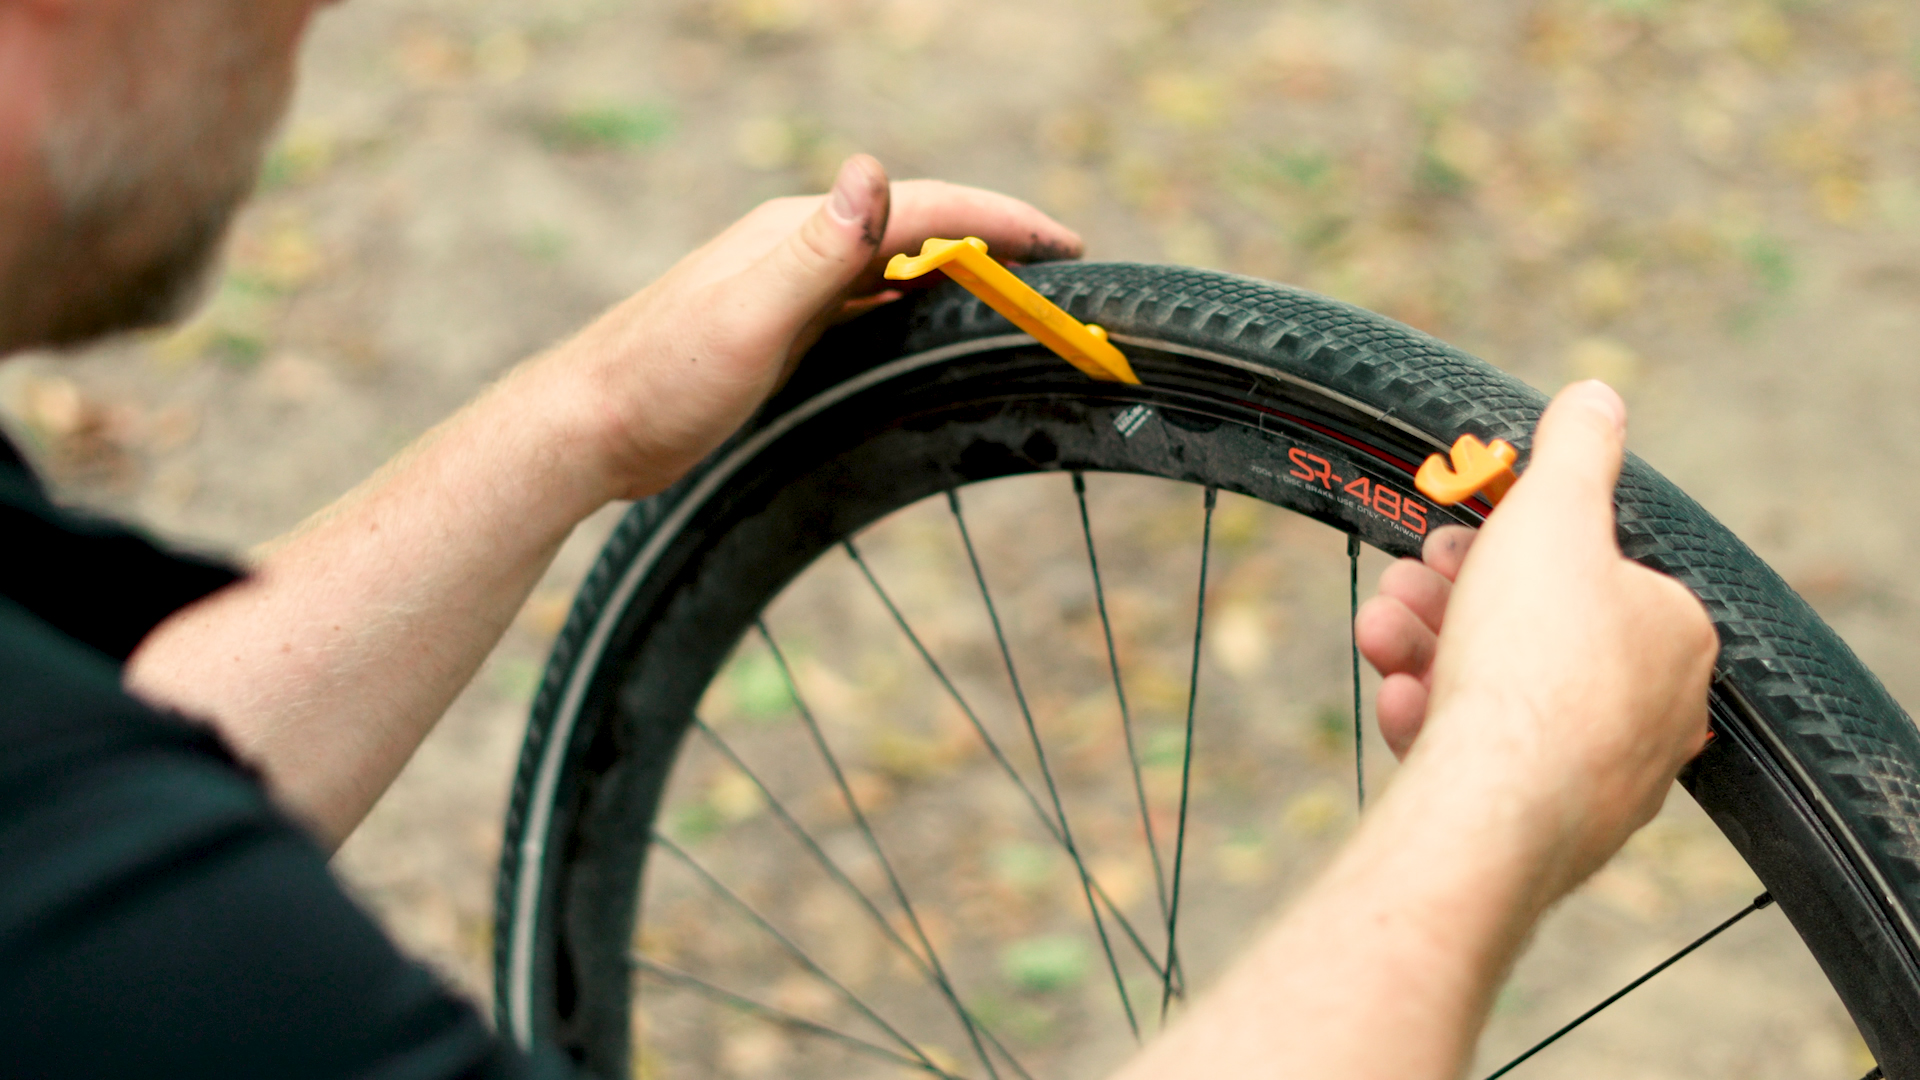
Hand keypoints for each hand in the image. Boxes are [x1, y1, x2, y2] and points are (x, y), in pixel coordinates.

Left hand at [530, 154, 1082, 500]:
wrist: (584, 430)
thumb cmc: (659, 381)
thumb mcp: (749, 315)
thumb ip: (816, 248)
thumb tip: (871, 172)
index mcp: (798, 232)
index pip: (922, 208)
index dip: (1001, 220)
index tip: (1066, 241)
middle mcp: (795, 247)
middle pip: (916, 228)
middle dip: (994, 236)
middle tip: (1062, 262)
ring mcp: (784, 284)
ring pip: (892, 265)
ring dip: (958, 268)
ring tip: (1016, 285)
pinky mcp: (775, 326)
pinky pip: (865, 302)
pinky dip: (913, 304)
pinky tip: (925, 324)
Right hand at [1355, 381, 1717, 892]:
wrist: (1497, 802)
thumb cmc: (1535, 655)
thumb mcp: (1551, 513)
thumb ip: (1576, 450)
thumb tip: (1598, 395)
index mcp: (1672, 630)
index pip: (1591, 570)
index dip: (1509, 544)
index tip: (1451, 535)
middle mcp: (1653, 708)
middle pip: (1535, 631)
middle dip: (1451, 598)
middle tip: (1404, 580)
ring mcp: (1601, 774)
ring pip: (1502, 695)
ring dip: (1426, 651)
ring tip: (1377, 632)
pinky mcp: (1548, 826)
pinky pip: (1488, 757)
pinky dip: (1438, 721)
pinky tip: (1402, 704)